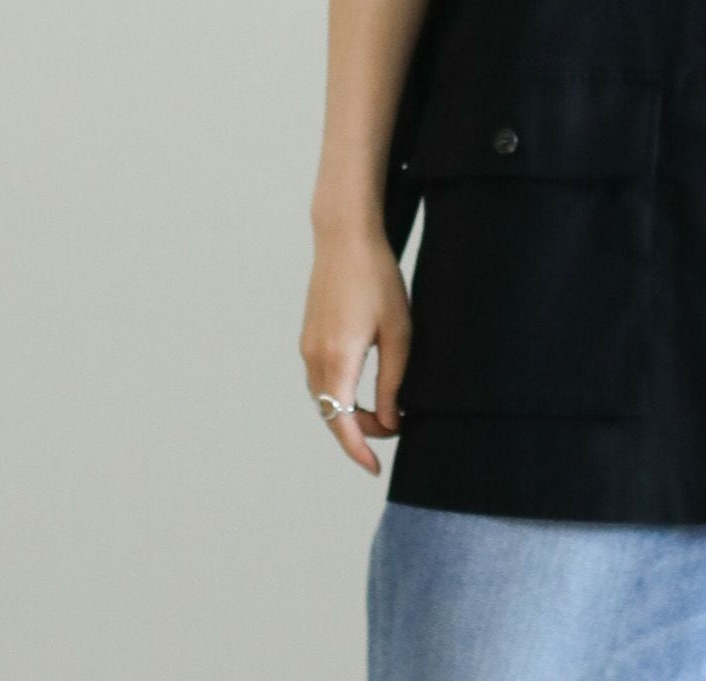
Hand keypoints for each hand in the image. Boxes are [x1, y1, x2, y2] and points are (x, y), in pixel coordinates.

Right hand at [299, 223, 410, 474]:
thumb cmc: (378, 279)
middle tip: (395, 430)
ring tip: (383, 412)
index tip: (375, 468)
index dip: (357, 451)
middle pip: (331, 415)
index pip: (341, 423)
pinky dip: (339, 394)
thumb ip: (393, 382)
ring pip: (324, 399)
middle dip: (359, 432)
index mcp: (338, 359)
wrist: (345, 238)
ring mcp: (307, 347)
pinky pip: (320, 380)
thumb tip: (390, 422)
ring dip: (348, 413)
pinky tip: (362, 389)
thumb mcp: (398, 332)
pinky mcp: (308, 337)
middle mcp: (315, 358)